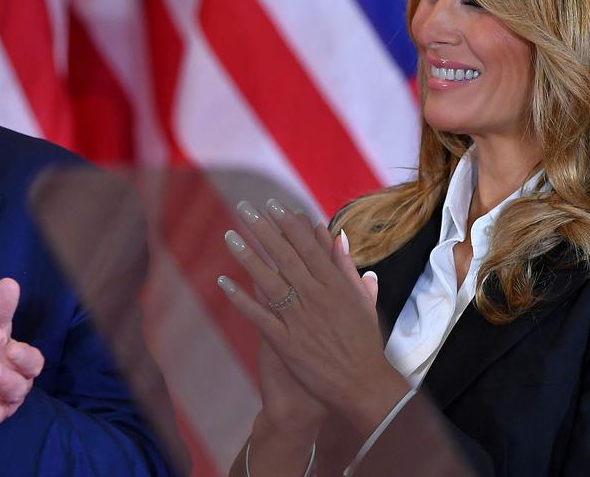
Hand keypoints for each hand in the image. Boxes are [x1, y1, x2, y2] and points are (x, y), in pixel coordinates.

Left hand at [219, 200, 404, 434]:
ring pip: (269, 281)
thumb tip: (338, 236)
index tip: (272, 204)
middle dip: (264, 230)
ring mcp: (300, 320)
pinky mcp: (287, 342)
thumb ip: (347, 268)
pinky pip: (259, 316)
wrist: (364, 385)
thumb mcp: (362, 301)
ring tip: (229, 236)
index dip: (289, 223)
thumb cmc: (365, 342)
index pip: (308, 246)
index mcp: (335, 285)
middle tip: (244, 207)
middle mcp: (316, 298)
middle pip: (285, 257)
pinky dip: (241, 299)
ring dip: (247, 257)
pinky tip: (223, 282)